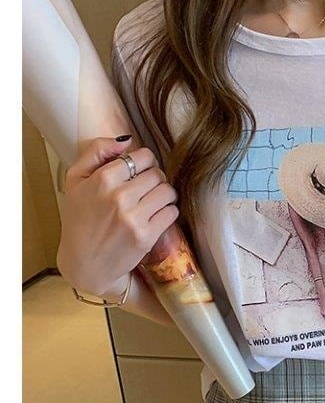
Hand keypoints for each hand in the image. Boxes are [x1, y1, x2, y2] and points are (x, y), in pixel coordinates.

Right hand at [56, 136, 179, 297]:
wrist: (86, 262)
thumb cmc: (80, 218)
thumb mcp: (75, 180)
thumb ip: (96, 152)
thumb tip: (126, 140)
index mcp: (102, 179)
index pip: (142, 156)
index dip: (145, 161)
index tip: (140, 171)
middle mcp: (119, 197)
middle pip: (157, 174)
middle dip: (155, 178)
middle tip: (147, 188)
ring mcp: (134, 218)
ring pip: (168, 192)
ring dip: (164, 195)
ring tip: (153, 201)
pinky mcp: (146, 236)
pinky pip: (172, 212)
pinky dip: (168, 212)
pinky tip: (156, 215)